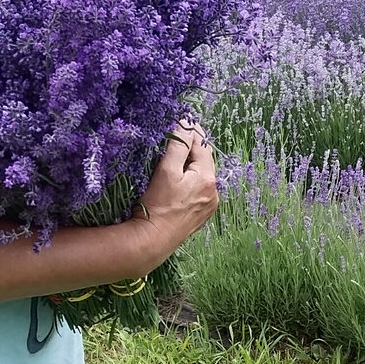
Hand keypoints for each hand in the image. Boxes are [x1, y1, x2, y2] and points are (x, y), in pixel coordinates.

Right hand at [135, 121, 218, 265]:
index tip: (180, 122)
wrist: (151, 241)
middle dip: (192, 148)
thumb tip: (186, 122)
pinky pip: (197, 191)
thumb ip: (178, 144)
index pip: (201, 146)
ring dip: (191, 165)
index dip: (190, 133)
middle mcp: (213, 192)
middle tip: (176, 138)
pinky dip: (189, 181)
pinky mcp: (199, 216)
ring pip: (201, 176)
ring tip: (175, 158)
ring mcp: (207, 206)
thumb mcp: (167, 170)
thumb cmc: (157, 205)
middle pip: (204, 161)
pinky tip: (177, 181)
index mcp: (208, 179)